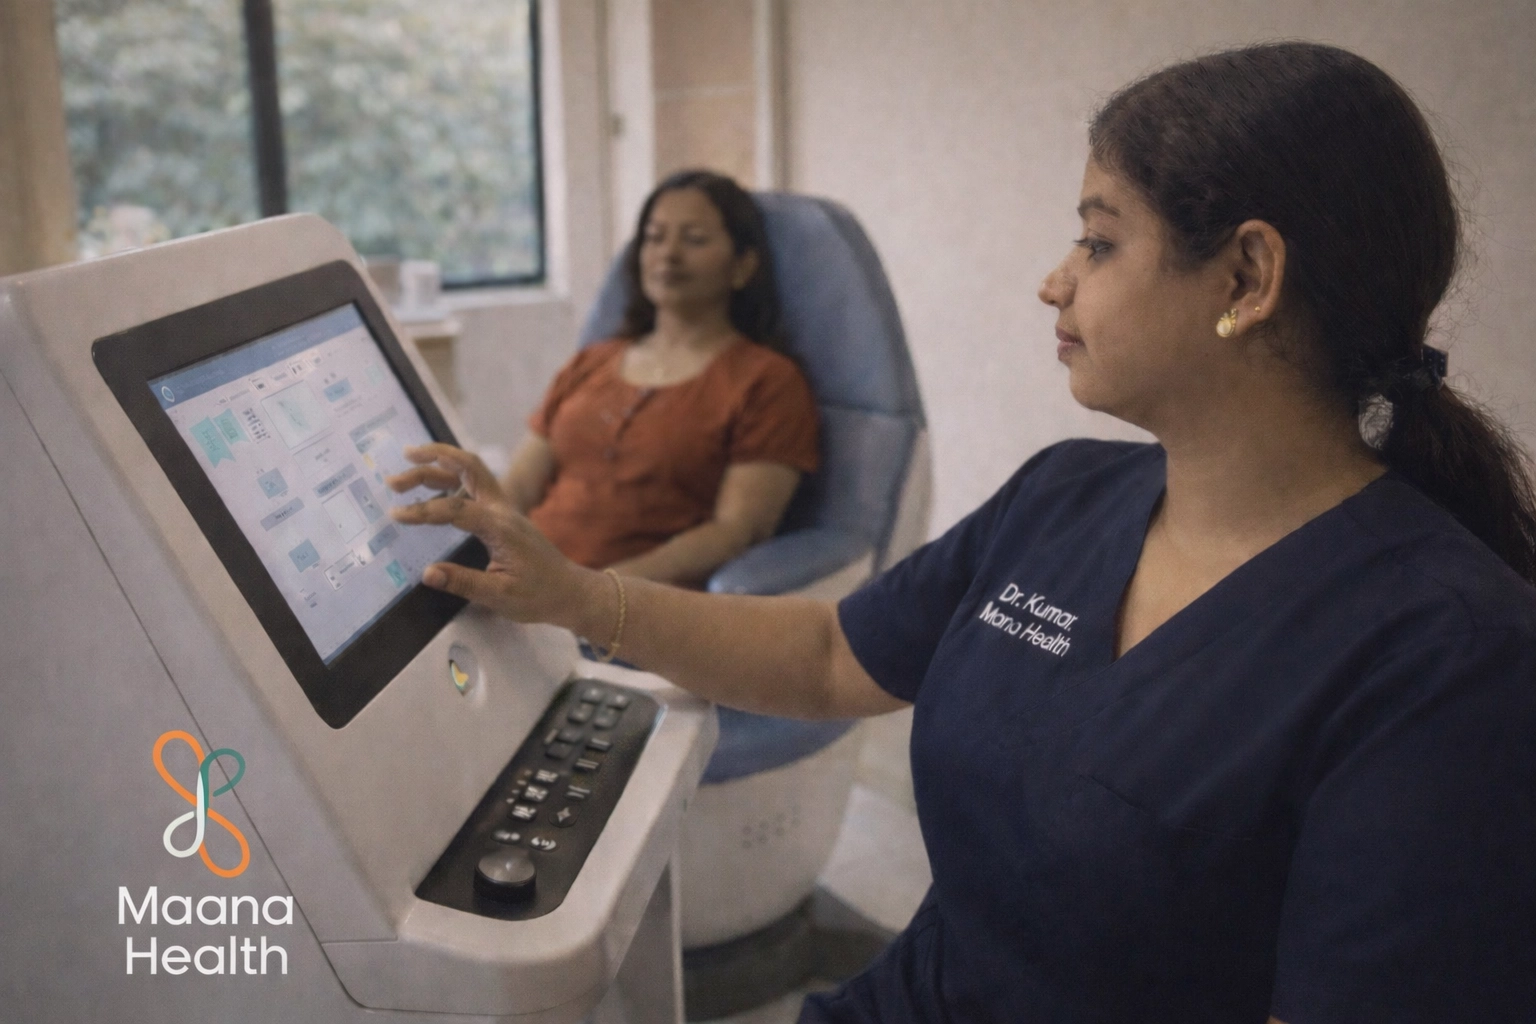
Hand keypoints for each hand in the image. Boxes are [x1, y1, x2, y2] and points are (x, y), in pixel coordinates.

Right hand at [386, 443, 595, 625]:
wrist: (570, 591)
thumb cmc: (538, 596)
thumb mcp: (500, 596)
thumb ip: (464, 582)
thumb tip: (428, 573)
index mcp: (501, 527)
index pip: (456, 509)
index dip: (424, 510)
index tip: (396, 514)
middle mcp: (503, 509)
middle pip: (468, 467)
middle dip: (432, 461)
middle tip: (398, 474)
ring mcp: (505, 508)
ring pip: (473, 470)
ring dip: (440, 463)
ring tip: (407, 468)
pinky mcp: (503, 513)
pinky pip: (476, 484)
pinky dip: (453, 476)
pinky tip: (433, 485)